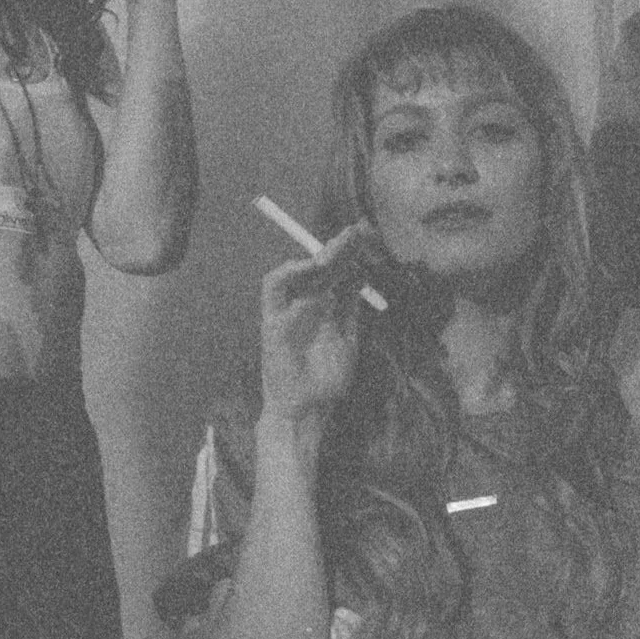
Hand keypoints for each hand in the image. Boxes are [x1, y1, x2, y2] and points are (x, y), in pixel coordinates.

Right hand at [259, 224, 375, 422]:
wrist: (308, 409)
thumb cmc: (328, 380)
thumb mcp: (348, 338)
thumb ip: (350, 307)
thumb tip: (360, 273)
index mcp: (326, 307)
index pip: (337, 271)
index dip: (351, 252)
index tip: (369, 235)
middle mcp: (306, 303)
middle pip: (321, 265)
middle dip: (340, 246)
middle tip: (360, 230)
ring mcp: (288, 309)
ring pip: (298, 270)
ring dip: (317, 256)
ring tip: (337, 249)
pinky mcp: (271, 318)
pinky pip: (273, 286)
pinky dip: (288, 272)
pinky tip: (308, 266)